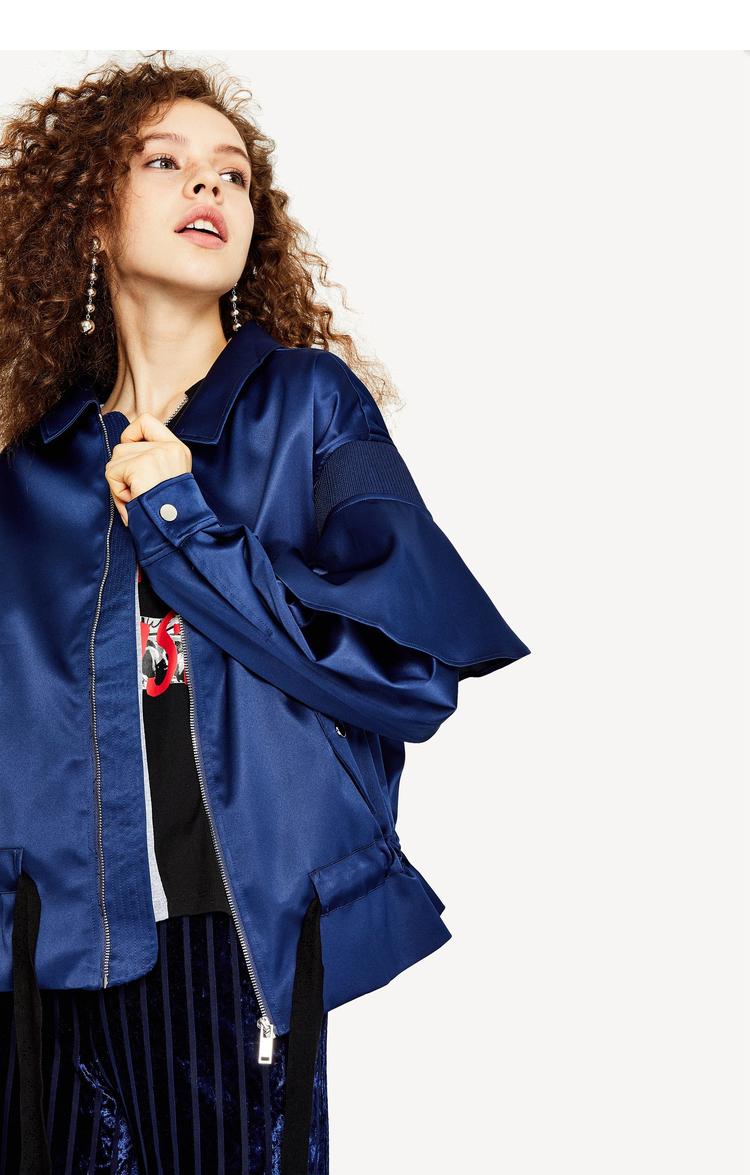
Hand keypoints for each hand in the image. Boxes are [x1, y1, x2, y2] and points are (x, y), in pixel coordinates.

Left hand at [105, 413, 191, 527]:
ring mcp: (155, 454)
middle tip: (138, 491)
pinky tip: (134, 498)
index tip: (135, 459)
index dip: (131, 436)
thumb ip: (149, 459)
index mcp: (177, 448)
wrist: (177, 527)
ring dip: (119, 483)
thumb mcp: (167, 476)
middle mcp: (169, 447)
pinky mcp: (142, 466)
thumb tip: (123, 451)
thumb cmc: (169, 511)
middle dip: (123, 471)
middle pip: (122, 446)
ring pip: (115, 460)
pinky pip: (112, 473)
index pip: (145, 421)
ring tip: (137, 496)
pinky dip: (117, 490)